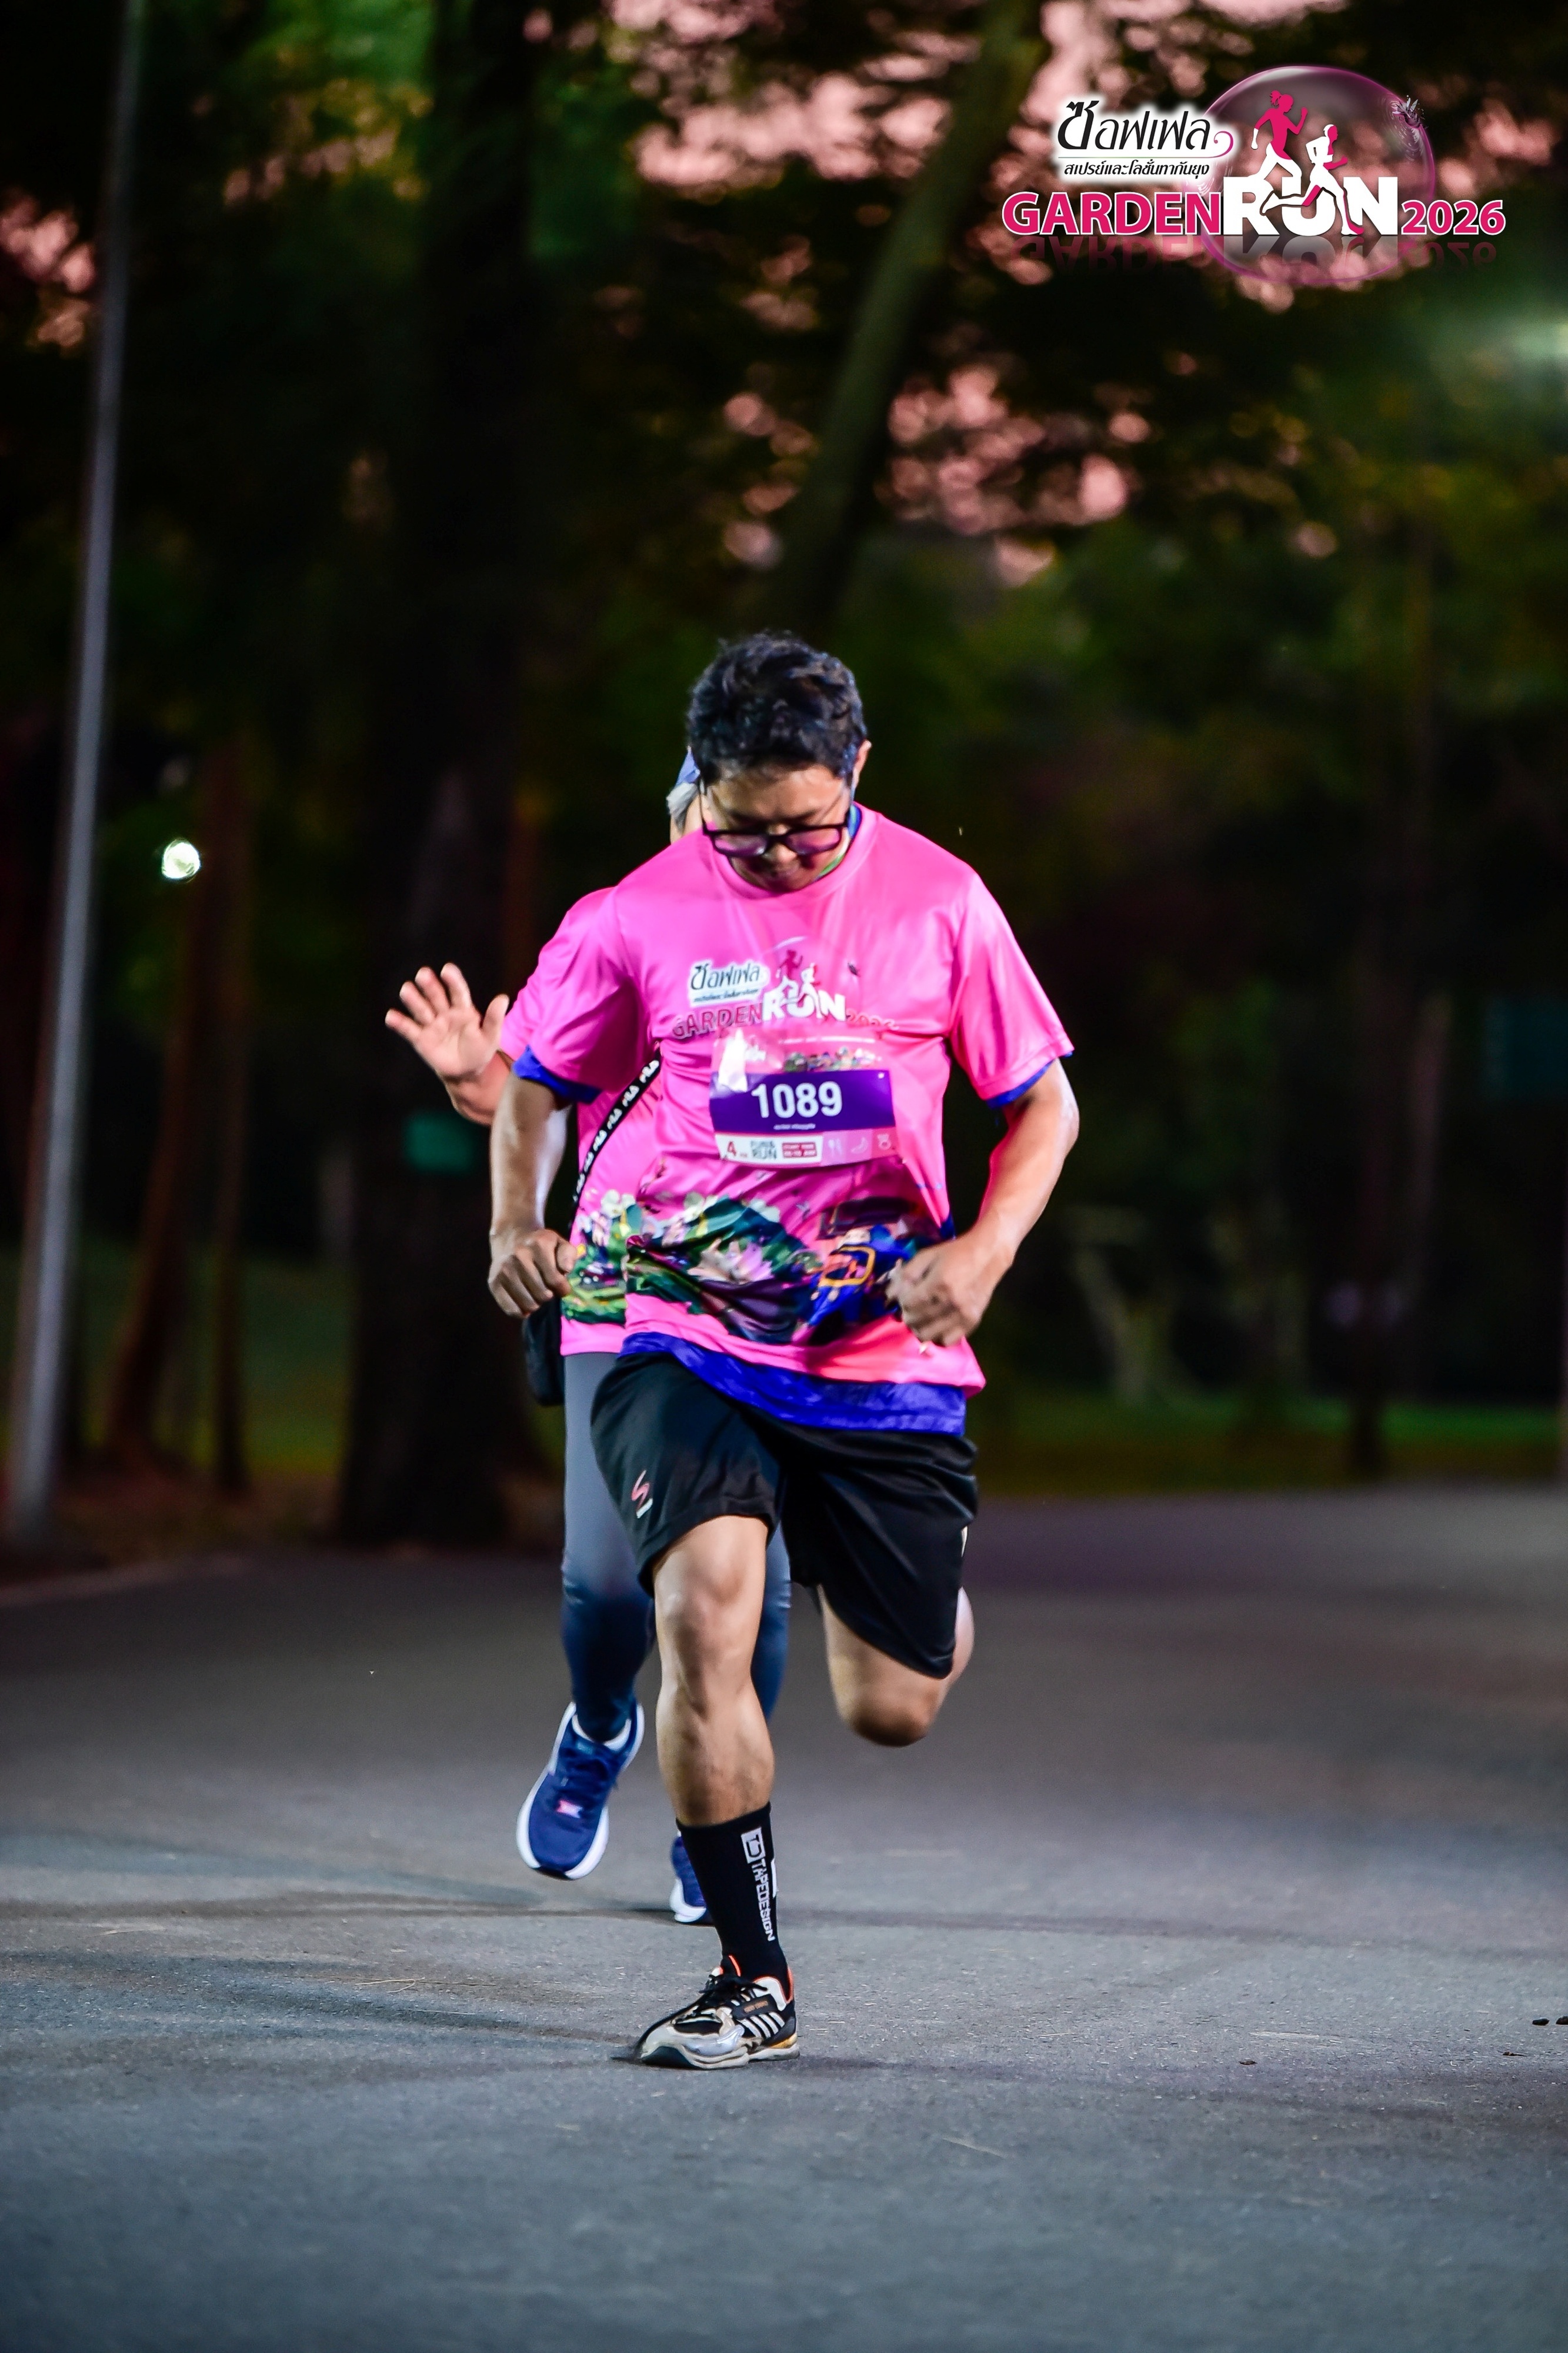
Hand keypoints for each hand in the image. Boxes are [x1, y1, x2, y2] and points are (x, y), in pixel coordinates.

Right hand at [385, 963, 506, 1083]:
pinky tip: (391, 1016)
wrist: (467, 1072)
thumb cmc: (480, 1050)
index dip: (453, 981)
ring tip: (406, 989)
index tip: (447, 969)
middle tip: (423, 974)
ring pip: (421, 1009)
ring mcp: (432, 1025)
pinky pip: (409, 1029)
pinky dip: (400, 1023)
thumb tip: (503, 998)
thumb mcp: (491, 1036)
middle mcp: (445, 1013)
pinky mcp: (421, 1039)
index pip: (457, 992)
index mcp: (463, 1009)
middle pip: (436, 996)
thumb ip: (494, 1018)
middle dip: (430, 986)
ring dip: (414, 1000)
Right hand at [489, 1223, 573, 1318]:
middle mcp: (519, 1256)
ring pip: (529, 1305)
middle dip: (550, 1295)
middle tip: (547, 1288)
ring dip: (537, 1303)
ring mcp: (504, 1270)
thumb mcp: (559, 1243)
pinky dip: (522, 1311)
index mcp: (538, 1244)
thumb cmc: (541, 1246)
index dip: (563, 1289)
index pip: (555, 1280)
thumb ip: (568, 1255)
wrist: (511, 1239)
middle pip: (543, 1295)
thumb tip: (566, 1270)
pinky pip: (511, 1310)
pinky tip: (525, 1301)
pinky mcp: (493, 1283)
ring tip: (536, 1292)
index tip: (562, 1287)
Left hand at [886, 1231, 1007, 1348]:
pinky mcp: (972, 1322)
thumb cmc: (954, 1253)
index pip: (908, 1305)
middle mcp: (951, 1303)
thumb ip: (906, 1275)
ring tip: (922, 1317)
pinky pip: (947, 1341)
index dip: (902, 1302)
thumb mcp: (926, 1256)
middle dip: (908, 1315)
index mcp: (938, 1284)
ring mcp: (962, 1315)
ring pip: (928, 1335)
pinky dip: (937, 1336)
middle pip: (916, 1323)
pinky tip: (937, 1324)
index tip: (905, 1297)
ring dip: (920, 1328)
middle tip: (912, 1307)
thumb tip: (889, 1297)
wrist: (988, 1256)